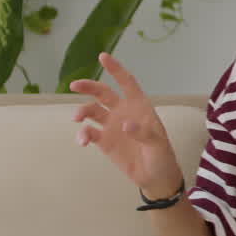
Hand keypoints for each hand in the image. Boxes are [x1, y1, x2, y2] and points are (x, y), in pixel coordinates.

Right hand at [70, 52, 182, 196]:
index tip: (102, 57)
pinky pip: (89, 132)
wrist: (155, 178)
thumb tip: (124, 124)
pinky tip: (82, 141)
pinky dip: (82, 134)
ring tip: (77, 119)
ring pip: (92, 110)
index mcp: (139, 106)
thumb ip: (143, 133)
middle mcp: (123, 112)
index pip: (126, 83)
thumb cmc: (162, 156)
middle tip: (74, 85)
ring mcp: (112, 126)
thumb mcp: (158, 144)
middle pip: (102, 93)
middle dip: (88, 86)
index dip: (115, 69)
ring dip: (82, 112)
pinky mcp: (104, 141)